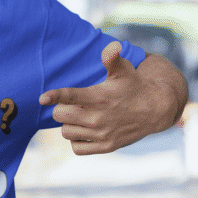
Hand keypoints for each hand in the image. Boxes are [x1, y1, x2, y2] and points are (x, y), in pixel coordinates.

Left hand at [39, 41, 177, 155]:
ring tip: (78, 117)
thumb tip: (110, 49)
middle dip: (61, 109)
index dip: (54, 96)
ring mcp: (102, 134)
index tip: (42, 98)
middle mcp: (99, 117)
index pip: (70, 96)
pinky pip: (78, 149)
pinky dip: (76, 141)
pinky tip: (83, 131)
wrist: (155, 109)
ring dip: (68, 124)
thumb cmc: (134, 86)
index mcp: (100, 97)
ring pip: (66, 132)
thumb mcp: (125, 70)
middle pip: (61, 116)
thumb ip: (112, 59)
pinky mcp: (106, 147)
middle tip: (71, 105)